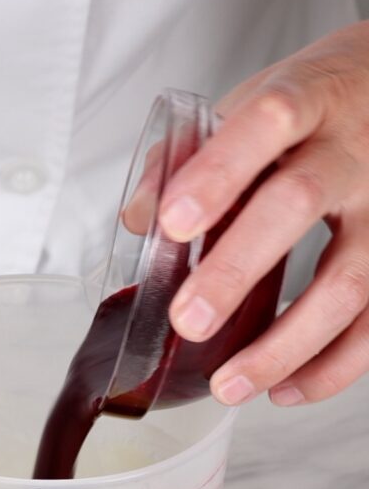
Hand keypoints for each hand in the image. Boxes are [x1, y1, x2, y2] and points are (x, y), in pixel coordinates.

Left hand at [158, 21, 368, 406]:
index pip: (265, 123)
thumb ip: (192, 155)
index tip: (173, 224)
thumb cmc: (318, 102)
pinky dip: (334, 366)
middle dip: (238, 268)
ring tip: (229, 385)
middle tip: (189, 321)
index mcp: (309, 99)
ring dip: (287, 343)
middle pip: (299, 203)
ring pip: (350, 280)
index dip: (218, 173)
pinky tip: (287, 389)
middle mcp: (354, 150)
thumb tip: (142, 221)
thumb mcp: (255, 100)